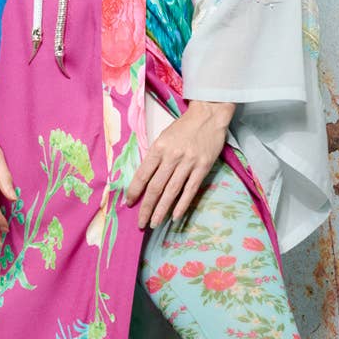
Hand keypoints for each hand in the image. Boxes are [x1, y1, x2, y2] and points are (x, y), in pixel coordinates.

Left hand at [124, 99, 234, 229]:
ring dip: (161, 210)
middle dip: (146, 207)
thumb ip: (155, 156)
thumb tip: (144, 179)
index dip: (134, 191)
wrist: (209, 114)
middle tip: (140, 223)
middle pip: (156, 186)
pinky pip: (190, 190)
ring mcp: (188, 162)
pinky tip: (174, 217)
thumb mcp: (163, 137)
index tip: (129, 203)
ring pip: (171, 191)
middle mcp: (172, 156)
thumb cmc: (184, 126)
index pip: (143, 174)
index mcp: (159, 147)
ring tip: (154, 223)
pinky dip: (182, 205)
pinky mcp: (203, 167)